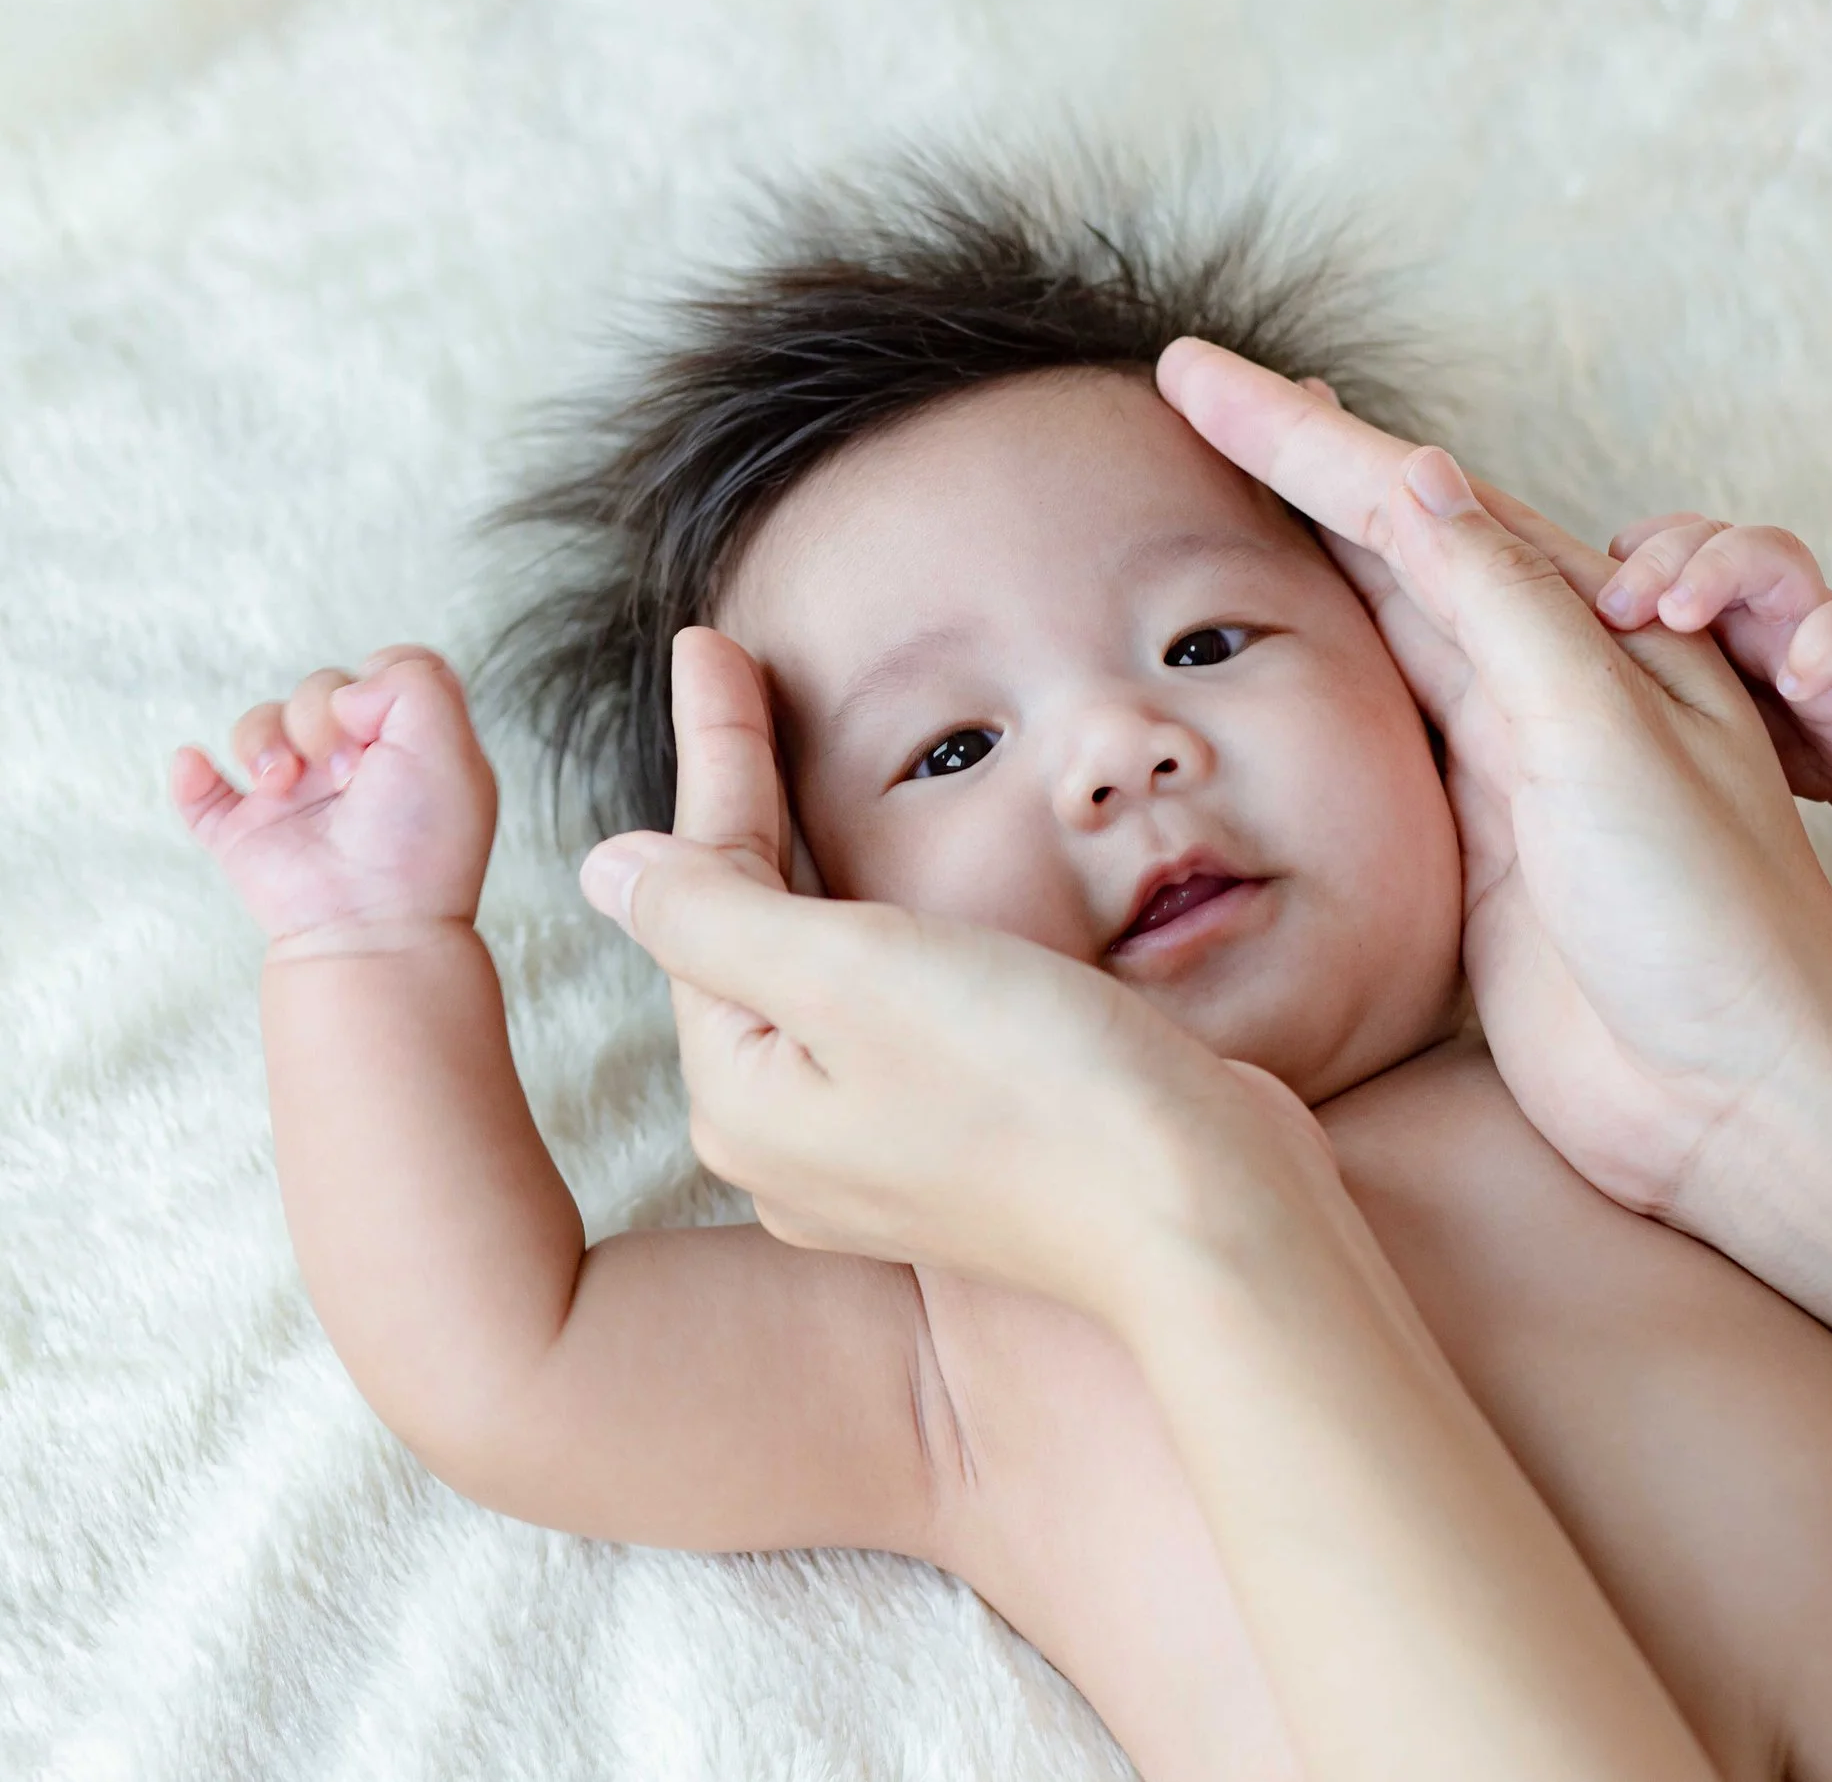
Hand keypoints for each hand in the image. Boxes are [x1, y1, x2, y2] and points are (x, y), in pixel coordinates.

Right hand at [171, 647, 497, 957]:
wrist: (371, 926)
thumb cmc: (417, 842)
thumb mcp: (448, 745)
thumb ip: (415, 681)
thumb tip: (349, 691)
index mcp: (408, 747)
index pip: (386, 672)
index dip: (377, 680)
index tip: (381, 724)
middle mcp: (354, 766)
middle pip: (318, 687)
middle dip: (321, 716)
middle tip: (346, 773)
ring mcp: (297, 798)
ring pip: (259, 723)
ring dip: (263, 739)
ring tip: (282, 784)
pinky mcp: (246, 832)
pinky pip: (200, 788)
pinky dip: (192, 774)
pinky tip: (199, 767)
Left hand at [573, 627, 1341, 1322]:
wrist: (1204, 1213)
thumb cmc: (1035, 1087)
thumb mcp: (850, 975)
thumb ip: (716, 914)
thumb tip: (605, 869)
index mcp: (741, 1099)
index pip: (703, 893)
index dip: (715, 758)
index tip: (708, 640)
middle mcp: (793, 1140)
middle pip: (749, 933)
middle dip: (747, 803)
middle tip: (736, 664)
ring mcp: (883, 1152)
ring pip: (821, 972)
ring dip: (811, 862)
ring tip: (792, 755)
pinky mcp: (971, 1145)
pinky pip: (893, 1011)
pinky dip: (885, 929)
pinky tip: (897, 890)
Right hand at [1159, 342, 1831, 1222]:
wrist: (1737, 1102)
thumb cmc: (1710, 917)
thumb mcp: (1605, 735)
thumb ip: (1506, 607)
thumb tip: (1420, 473)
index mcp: (1588, 634)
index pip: (1420, 503)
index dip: (1301, 437)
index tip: (1194, 373)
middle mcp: (1546, 687)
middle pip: (1398, 546)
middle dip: (1297, 470)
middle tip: (1202, 397)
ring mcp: (1509, 773)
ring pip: (1389, 632)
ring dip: (1313, 559)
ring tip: (1241, 493)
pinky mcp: (1479, 861)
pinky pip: (1389, 746)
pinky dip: (1333, 686)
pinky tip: (1299, 660)